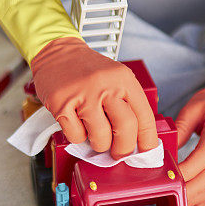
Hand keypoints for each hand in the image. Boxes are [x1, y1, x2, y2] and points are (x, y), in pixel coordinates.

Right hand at [30, 37, 158, 158]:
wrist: (57, 53)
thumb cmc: (87, 70)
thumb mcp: (115, 77)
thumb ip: (127, 103)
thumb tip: (136, 139)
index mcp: (123, 78)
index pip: (144, 115)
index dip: (147, 139)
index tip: (146, 150)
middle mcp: (105, 85)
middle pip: (125, 128)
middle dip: (124, 148)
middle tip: (119, 152)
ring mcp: (83, 94)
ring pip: (101, 137)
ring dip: (100, 144)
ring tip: (95, 135)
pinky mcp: (61, 104)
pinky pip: (76, 136)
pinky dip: (78, 137)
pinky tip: (77, 123)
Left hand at [176, 85, 204, 205]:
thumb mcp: (193, 109)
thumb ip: (179, 129)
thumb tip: (164, 149)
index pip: (202, 158)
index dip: (186, 171)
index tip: (169, 178)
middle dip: (188, 190)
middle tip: (169, 195)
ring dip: (197, 197)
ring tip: (179, 203)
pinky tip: (197, 205)